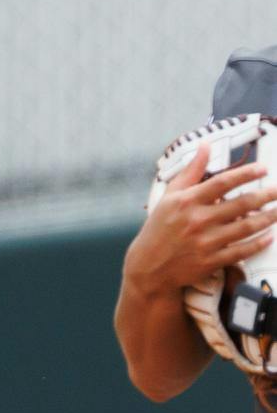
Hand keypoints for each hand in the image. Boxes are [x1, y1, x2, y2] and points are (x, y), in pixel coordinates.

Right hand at [126, 147, 276, 297]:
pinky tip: (270, 236)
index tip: (264, 168)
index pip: (223, 182)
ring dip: (268, 218)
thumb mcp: (169, 196)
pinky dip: (258, 244)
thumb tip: (205, 145)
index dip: (246, 174)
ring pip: (245, 228)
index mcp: (187, 201)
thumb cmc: (159, 228)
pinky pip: (240, 252)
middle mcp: (198, 221)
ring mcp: (205, 243)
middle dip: (266, 195)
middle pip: (241, 204)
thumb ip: (191, 171)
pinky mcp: (210, 262)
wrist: (148, 267)